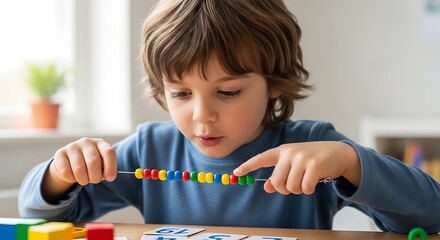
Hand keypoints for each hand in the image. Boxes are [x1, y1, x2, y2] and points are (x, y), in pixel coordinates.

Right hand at [42, 137, 116, 202]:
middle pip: (93, 162)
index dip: (111, 167)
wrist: (70, 162)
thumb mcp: (102, 165)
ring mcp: (72, 146)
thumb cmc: (91, 165)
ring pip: (78, 169)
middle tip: (95, 180)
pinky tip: (73, 176)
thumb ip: (106, 170)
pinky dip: (71, 179)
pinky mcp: (60, 153)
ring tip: (84, 180)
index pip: (108, 152)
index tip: (111, 179)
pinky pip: (65, 172)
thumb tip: (108, 176)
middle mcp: (87, 142)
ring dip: (83, 180)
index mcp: (100, 143)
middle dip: (95, 177)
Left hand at [233, 141, 359, 194]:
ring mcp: (302, 158)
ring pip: (290, 187)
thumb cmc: (313, 160)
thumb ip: (280, 174)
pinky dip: (309, 189)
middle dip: (285, 189)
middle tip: (295, 184)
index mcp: (282, 151)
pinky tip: (315, 180)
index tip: (235, 172)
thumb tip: (268, 187)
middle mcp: (290, 152)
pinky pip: (305, 188)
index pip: (261, 158)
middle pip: (277, 182)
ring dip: (299, 190)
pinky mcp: (314, 165)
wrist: (338, 153)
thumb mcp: (294, 165)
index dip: (248, 166)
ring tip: (306, 179)